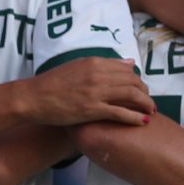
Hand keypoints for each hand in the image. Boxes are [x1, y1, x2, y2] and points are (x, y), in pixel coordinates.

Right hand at [21, 57, 153, 127]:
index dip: (139, 81)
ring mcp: (96, 92)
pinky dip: (136, 117)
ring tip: (150, 112)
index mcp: (95, 62)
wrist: (33, 97)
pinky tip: (143, 122)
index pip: (128, 70)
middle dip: (145, 93)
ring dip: (145, 104)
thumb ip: (104, 65)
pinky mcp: (92, 109)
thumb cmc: (53, 83)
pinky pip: (121, 112)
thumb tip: (129, 63)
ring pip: (132, 95)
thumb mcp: (79, 67)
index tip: (142, 90)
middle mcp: (99, 74)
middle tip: (149, 103)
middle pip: (134, 82)